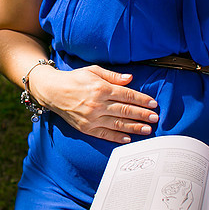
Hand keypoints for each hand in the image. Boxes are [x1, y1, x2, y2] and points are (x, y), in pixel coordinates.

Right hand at [31, 65, 158, 143]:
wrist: (53, 91)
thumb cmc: (75, 79)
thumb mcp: (93, 70)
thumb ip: (113, 76)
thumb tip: (130, 79)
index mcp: (101, 88)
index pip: (127, 95)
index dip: (142, 100)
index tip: (153, 104)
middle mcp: (97, 104)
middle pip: (125, 110)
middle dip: (143, 115)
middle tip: (155, 118)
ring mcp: (91, 118)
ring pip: (118, 124)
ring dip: (134, 127)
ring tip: (147, 129)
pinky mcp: (86, 128)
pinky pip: (105, 134)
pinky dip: (117, 137)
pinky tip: (128, 138)